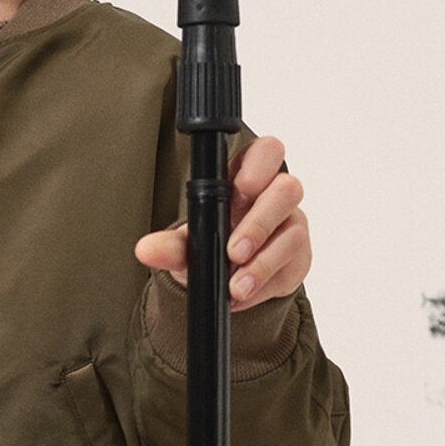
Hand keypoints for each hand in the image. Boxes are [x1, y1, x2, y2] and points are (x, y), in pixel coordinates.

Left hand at [134, 134, 309, 311]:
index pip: (267, 152)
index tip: (241, 189)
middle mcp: (275, 196)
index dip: (260, 165)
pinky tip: (243, 293)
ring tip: (235, 285)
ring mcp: (291, 226)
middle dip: (259, 222)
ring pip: (294, 232)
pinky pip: (292, 266)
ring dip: (263, 262)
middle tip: (234, 251)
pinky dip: (265, 284)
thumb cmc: (211, 244)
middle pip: (288, 189)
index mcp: (248, 176)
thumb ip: (168, 245)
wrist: (226, 281)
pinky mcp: (298, 258)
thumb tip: (145, 250)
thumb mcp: (187, 243)